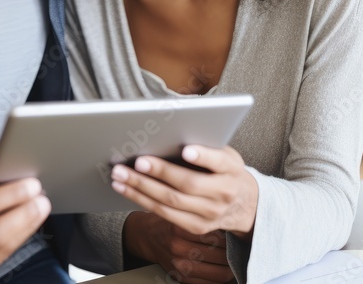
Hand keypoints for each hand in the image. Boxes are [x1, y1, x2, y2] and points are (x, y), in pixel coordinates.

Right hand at [0, 171, 50, 278]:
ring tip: (40, 208)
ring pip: (0, 249)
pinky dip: (17, 238)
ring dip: (26, 227)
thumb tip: (13, 183)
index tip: (31, 184)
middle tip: (41, 199)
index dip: (8, 195)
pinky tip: (27, 223)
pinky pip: (0, 256)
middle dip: (23, 216)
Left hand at [111, 145, 257, 236]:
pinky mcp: (196, 227)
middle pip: (187, 184)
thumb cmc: (224, 170)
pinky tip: (126, 189)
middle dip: (158, 172)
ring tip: (119, 175)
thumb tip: (169, 136)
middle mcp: (223, 193)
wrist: (243, 204)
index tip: (186, 150)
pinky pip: (164, 214)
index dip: (202, 157)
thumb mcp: (225, 154)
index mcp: (231, 169)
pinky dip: (141, 200)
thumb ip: (205, 147)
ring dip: (141, 188)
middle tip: (135, 162)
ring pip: (170, 202)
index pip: (218, 162)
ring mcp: (210, 214)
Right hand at [123, 211, 234, 283]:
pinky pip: (212, 283)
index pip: (218, 237)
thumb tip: (232, 222)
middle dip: (233, 251)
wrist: (148, 237)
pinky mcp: (183, 279)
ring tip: (234, 258)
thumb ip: (203, 217)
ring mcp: (181, 266)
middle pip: (221, 255)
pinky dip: (222, 277)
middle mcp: (180, 249)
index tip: (238, 234)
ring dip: (230, 266)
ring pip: (220, 272)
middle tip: (240, 246)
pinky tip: (224, 268)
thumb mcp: (183, 212)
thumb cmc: (169, 222)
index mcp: (181, 229)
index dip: (232, 236)